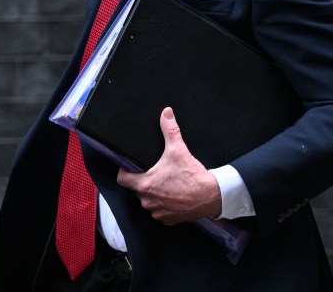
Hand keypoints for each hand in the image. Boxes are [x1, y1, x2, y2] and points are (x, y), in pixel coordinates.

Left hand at [117, 107, 221, 224]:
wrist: (211, 195)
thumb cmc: (192, 175)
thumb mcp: (178, 149)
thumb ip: (170, 130)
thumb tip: (166, 113)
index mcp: (144, 184)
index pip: (122, 179)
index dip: (124, 171)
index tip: (130, 167)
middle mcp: (147, 201)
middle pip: (137, 189)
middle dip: (144, 181)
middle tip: (156, 172)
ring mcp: (157, 212)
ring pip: (149, 201)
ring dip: (154, 194)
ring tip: (167, 184)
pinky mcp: (168, 219)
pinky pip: (160, 212)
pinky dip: (165, 205)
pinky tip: (174, 196)